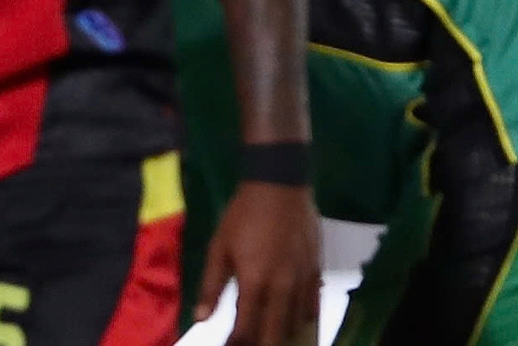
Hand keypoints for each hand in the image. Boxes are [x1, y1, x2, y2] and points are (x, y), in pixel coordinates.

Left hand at [197, 181, 320, 345]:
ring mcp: (303, 282)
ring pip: (295, 324)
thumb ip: (211, 285)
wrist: (279, 187)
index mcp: (254, 283)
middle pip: (274, 334)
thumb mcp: (219, 247)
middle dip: (259, 344)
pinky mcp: (316, 273)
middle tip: (246, 344)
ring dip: (279, 335)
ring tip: (266, 336)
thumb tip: (201, 317)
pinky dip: (301, 319)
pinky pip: (312, 307)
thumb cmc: (242, 216)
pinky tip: (291, 320)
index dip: (236, 344)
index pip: (246, 329)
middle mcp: (282, 289)